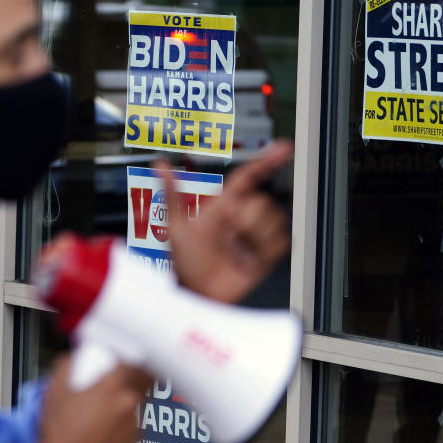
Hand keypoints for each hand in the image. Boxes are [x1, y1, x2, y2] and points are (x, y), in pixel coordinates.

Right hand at [38, 355, 149, 442]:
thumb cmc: (59, 434)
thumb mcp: (55, 389)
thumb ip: (67, 365)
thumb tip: (74, 358)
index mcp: (112, 385)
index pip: (135, 359)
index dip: (133, 355)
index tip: (129, 356)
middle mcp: (129, 402)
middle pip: (145, 379)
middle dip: (138, 376)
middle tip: (126, 377)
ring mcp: (135, 423)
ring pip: (140, 403)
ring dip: (130, 401)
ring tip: (109, 409)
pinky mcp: (137, 442)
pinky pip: (137, 425)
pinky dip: (127, 423)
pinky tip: (108, 428)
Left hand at [157, 140, 292, 302]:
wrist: (200, 294)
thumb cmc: (186, 264)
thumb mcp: (176, 226)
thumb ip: (171, 192)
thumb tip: (158, 164)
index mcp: (224, 205)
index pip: (248, 177)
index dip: (267, 161)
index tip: (283, 149)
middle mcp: (242, 217)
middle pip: (261, 202)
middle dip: (243, 219)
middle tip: (227, 234)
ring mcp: (255, 235)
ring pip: (272, 220)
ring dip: (252, 236)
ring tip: (235, 249)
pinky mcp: (267, 253)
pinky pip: (280, 241)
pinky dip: (264, 249)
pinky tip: (247, 257)